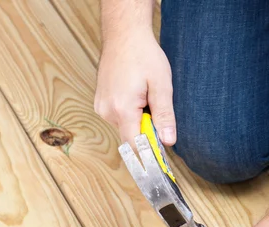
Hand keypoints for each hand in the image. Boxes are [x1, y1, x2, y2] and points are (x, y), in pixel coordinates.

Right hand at [94, 31, 175, 145]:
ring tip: (144, 96)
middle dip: (146, 131)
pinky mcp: (100, 103)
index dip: (150, 151)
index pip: (135, 146)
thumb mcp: (162, 85)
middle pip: (130, 138)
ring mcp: (101, 107)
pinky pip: (119, 118)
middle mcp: (107, 111)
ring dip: (138, 121)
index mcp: (122, 109)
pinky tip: (135, 95)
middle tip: (155, 108)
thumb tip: (168, 141)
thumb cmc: (143, 55)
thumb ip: (164, 116)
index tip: (162, 150)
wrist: (124, 34)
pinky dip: (130, 114)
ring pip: (125, 128)